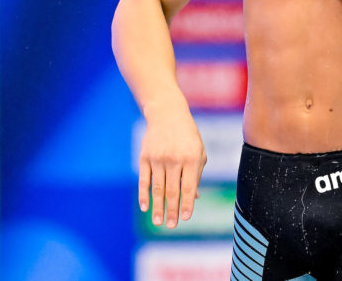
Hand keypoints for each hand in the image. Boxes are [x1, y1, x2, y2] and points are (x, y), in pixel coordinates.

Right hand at [138, 104, 206, 227]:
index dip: (187, 204)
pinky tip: (145, 207)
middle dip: (172, 211)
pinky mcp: (145, 157)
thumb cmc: (187, 136)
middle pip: (172, 191)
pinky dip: (143, 195)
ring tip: (158, 222)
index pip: (189, 187)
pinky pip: (144, 180)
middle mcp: (174, 159)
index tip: (185, 218)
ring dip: (158, 207)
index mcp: (191, 159)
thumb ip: (196, 174)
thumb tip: (194, 198)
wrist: (167, 114)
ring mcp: (158, 158)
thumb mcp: (198, 151)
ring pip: (157, 188)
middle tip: (171, 226)